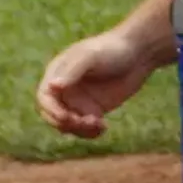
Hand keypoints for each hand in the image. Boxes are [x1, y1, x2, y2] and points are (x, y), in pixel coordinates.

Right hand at [36, 26, 160, 137]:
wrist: (138, 54)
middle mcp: (65, 89)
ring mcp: (79, 101)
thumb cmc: (112, 49)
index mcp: (58, 73)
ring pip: (68, 125)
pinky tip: (104, 127)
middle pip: (52, 115)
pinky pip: (85, 129)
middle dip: (65, 123)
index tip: (66, 117)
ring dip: (80, 130)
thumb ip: (72, 71)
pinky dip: (91, 133)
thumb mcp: (91, 57)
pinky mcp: (93, 110)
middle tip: (84, 121)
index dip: (51, 110)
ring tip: (99, 123)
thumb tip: (52, 86)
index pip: (44, 97)